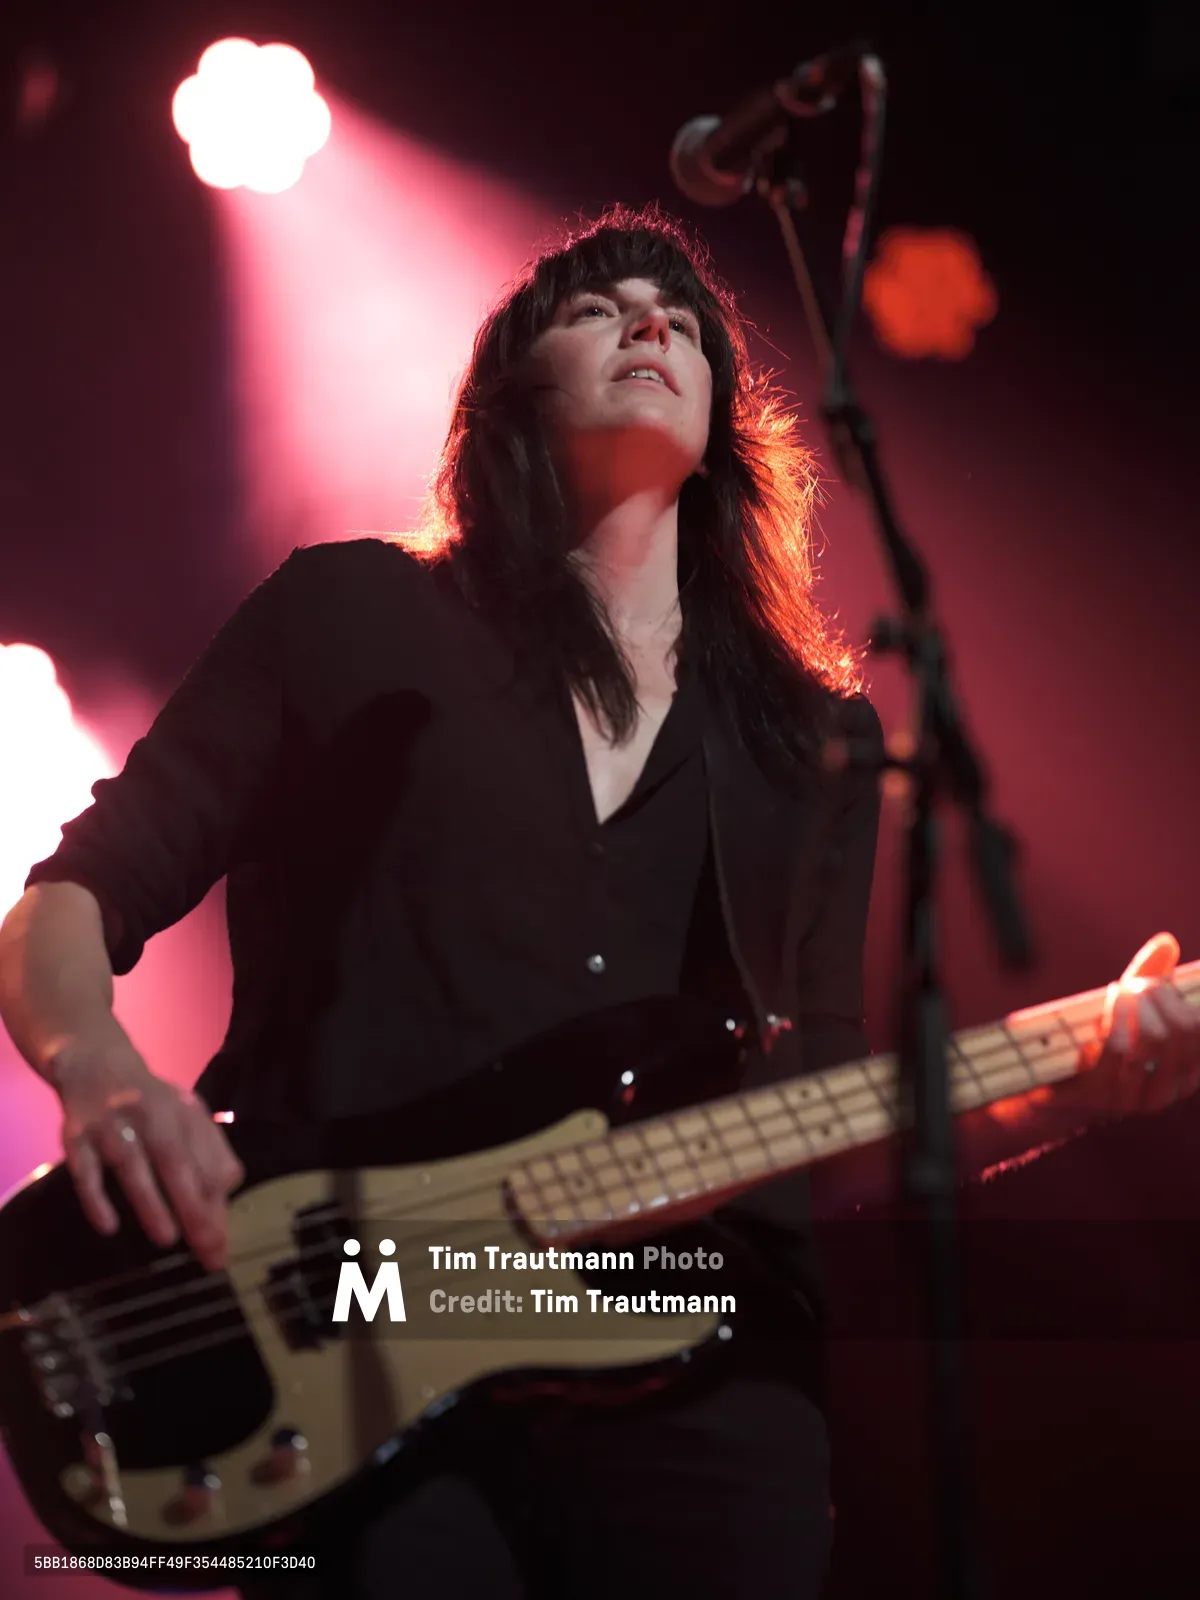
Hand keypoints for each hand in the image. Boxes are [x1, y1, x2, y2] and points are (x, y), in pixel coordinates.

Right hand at [48, 1023, 243, 1271]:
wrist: (94, 1061)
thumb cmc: (149, 1099)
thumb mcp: (185, 1113)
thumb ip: (209, 1148)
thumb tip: (231, 1187)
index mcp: (181, 1111)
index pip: (205, 1159)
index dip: (215, 1199)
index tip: (224, 1240)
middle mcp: (148, 1114)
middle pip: (175, 1162)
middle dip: (193, 1207)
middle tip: (207, 1248)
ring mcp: (110, 1124)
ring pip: (132, 1165)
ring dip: (150, 1202)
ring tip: (168, 1239)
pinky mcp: (75, 1136)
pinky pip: (84, 1171)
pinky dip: (95, 1198)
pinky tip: (108, 1226)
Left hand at [1075, 933, 1199, 1115]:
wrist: (1051, 1088)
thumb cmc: (1100, 1042)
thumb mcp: (1129, 1008)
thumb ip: (1151, 976)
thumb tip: (1167, 941)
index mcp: (1184, 1074)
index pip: (1199, 1031)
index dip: (1180, 1001)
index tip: (1155, 985)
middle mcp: (1166, 1091)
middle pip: (1178, 1032)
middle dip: (1155, 998)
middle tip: (1134, 985)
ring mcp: (1133, 1098)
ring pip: (1147, 1041)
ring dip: (1130, 1007)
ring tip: (1118, 991)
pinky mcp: (1099, 1096)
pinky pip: (1115, 1052)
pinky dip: (1112, 1021)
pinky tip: (1103, 1011)